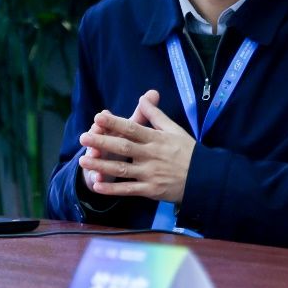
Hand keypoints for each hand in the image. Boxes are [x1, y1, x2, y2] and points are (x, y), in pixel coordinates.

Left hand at [78, 92, 195, 202]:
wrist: (205, 178)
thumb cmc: (188, 151)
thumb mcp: (174, 129)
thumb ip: (156, 115)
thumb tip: (144, 97)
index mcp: (156, 139)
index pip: (132, 128)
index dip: (114, 123)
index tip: (98, 117)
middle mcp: (151, 155)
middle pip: (123, 148)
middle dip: (102, 142)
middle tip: (83, 137)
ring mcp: (150, 174)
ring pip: (122, 169)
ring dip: (101, 164)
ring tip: (83, 160)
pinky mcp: (151, 190)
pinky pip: (128, 190)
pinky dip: (112, 189)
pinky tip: (97, 185)